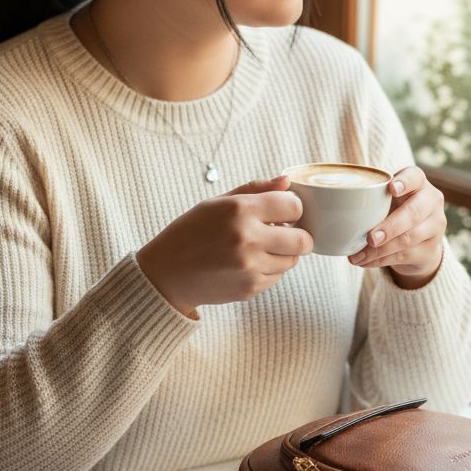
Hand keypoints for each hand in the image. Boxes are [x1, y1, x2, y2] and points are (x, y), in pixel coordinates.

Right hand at [136, 176, 311, 315]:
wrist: (167, 274)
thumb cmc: (190, 233)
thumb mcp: (216, 203)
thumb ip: (255, 190)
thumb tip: (287, 182)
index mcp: (240, 210)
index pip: (293, 206)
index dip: (291, 208)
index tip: (282, 212)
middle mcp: (248, 239)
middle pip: (303, 240)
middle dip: (298, 235)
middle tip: (284, 233)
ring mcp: (250, 267)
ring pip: (292, 261)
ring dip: (282, 254)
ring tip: (258, 248)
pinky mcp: (250, 288)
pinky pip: (277, 277)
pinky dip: (269, 270)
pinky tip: (247, 264)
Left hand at [348, 166, 445, 285]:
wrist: (419, 241)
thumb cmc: (393, 211)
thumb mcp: (386, 200)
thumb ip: (368, 198)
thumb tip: (326, 208)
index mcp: (418, 183)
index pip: (415, 177)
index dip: (405, 182)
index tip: (391, 189)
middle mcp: (431, 202)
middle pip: (413, 213)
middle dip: (390, 226)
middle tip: (370, 238)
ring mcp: (435, 227)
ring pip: (408, 239)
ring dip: (381, 250)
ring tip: (358, 255)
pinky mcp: (431, 250)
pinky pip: (404, 256)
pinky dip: (380, 261)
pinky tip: (364, 262)